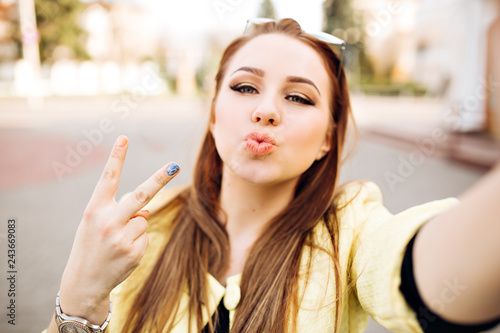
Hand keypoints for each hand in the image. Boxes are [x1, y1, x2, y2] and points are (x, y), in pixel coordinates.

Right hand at [58, 135, 179, 322]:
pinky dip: (138, 240)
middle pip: (140, 195)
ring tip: (117, 241)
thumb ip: (117, 211)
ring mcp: (122, 238)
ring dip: (136, 226)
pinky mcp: (134, 252)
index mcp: (94, 209)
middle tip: (175, 165)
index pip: (108, 179)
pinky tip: (122, 252)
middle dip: (159, 179)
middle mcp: (108, 222)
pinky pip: (145, 235)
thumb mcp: (95, 224)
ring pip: (144, 218)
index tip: (124, 138)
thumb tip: (146, 209)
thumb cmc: (90, 245)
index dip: (116, 157)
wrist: (84, 282)